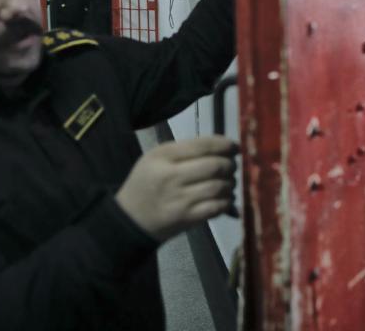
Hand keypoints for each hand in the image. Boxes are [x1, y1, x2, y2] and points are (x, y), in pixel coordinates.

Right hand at [116, 136, 238, 240]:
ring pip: (219, 187)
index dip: (225, 144)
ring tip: (229, 183)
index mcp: (163, 156)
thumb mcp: (156, 158)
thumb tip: (223, 148)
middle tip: (232, 167)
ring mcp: (179, 199)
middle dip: (230, 165)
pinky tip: (225, 199)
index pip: (203, 145)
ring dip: (231, 184)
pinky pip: (216, 207)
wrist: (130, 219)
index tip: (235, 147)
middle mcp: (171, 176)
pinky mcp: (186, 218)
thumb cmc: (146, 183)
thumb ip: (186, 150)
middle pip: (215, 166)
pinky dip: (227, 202)